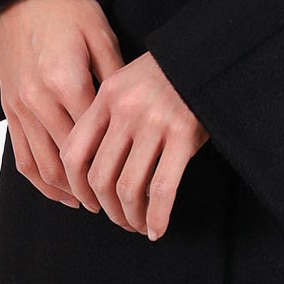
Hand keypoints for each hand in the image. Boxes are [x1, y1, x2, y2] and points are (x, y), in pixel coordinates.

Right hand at [0, 0, 123, 211]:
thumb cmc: (67, 9)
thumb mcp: (100, 35)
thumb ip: (116, 77)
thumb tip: (136, 114)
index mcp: (66, 80)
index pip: (96, 140)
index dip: (117, 166)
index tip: (139, 183)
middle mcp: (39, 100)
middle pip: (70, 161)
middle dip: (97, 188)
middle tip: (123, 206)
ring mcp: (20, 108)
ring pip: (44, 168)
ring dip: (69, 192)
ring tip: (96, 204)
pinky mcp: (9, 111)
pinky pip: (22, 158)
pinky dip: (42, 182)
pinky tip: (62, 193)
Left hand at [57, 48, 209, 240]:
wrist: (208, 55)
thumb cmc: (168, 72)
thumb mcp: (128, 81)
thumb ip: (108, 114)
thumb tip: (94, 166)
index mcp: (107, 96)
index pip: (74, 152)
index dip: (76, 186)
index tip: (88, 202)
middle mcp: (126, 110)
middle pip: (100, 177)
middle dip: (107, 209)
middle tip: (117, 219)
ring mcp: (154, 122)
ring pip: (129, 187)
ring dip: (130, 217)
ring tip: (137, 225)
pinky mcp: (184, 134)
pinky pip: (163, 188)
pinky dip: (157, 216)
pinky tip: (156, 228)